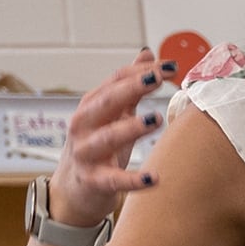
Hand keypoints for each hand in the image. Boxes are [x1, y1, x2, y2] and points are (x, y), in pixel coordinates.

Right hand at [48, 47, 165, 229]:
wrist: (74, 191)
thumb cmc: (99, 148)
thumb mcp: (113, 115)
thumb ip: (130, 87)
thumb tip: (147, 54)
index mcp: (92, 105)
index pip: (116, 81)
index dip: (141, 72)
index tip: (171, 66)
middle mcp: (85, 125)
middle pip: (107, 101)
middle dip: (132, 88)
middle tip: (158, 79)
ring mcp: (86, 152)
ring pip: (107, 136)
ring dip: (131, 127)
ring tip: (155, 119)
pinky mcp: (93, 181)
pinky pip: (114, 179)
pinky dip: (132, 180)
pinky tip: (153, 178)